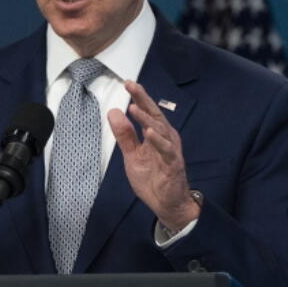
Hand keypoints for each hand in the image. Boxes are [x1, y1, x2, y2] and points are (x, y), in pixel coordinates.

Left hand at [108, 80, 199, 231]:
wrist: (167, 203)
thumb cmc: (153, 178)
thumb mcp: (132, 155)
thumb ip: (125, 135)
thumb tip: (114, 112)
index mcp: (156, 134)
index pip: (147, 111)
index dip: (138, 97)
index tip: (128, 82)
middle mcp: (165, 138)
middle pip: (154, 114)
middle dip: (143, 99)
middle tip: (131, 85)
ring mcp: (170, 150)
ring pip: (160, 130)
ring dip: (147, 118)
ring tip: (133, 108)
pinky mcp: (173, 164)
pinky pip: (166, 150)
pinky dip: (158, 141)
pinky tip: (149, 132)